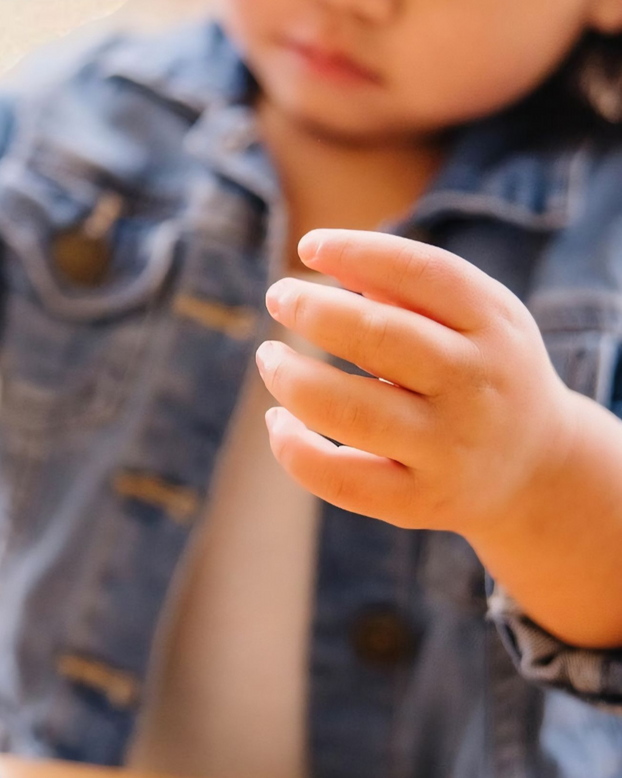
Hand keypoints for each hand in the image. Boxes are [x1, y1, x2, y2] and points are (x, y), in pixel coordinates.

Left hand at [257, 229, 581, 537]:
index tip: (310, 246)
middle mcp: (475, 387)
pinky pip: (339, 479)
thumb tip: (331, 259)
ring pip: (350, 411)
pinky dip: (293, 449)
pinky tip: (279, 421)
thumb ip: (411, 288)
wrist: (538, 468)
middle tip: (278, 296)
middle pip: (380, 338)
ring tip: (269, 356)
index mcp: (494, 327)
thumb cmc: (481, 372)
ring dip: (291, 378)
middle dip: (314, 311)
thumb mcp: (475, 319)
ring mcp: (448, 449)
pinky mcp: (417, 501)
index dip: (360, 251)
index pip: (424, 274)